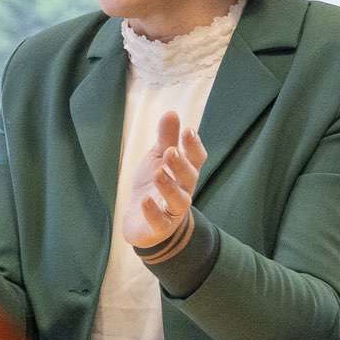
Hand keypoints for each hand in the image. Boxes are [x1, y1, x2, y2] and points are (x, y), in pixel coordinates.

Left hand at [121, 110, 206, 248]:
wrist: (142, 222)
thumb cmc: (155, 186)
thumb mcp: (158, 159)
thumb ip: (166, 139)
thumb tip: (172, 112)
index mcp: (185, 173)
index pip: (197, 159)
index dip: (194, 146)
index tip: (188, 131)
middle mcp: (184, 191)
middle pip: (189, 178)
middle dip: (181, 165)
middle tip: (170, 151)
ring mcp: (172, 211)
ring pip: (178, 200)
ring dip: (170, 186)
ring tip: (159, 173)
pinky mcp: (159, 227)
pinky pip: (159, 221)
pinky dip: (153, 211)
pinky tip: (145, 200)